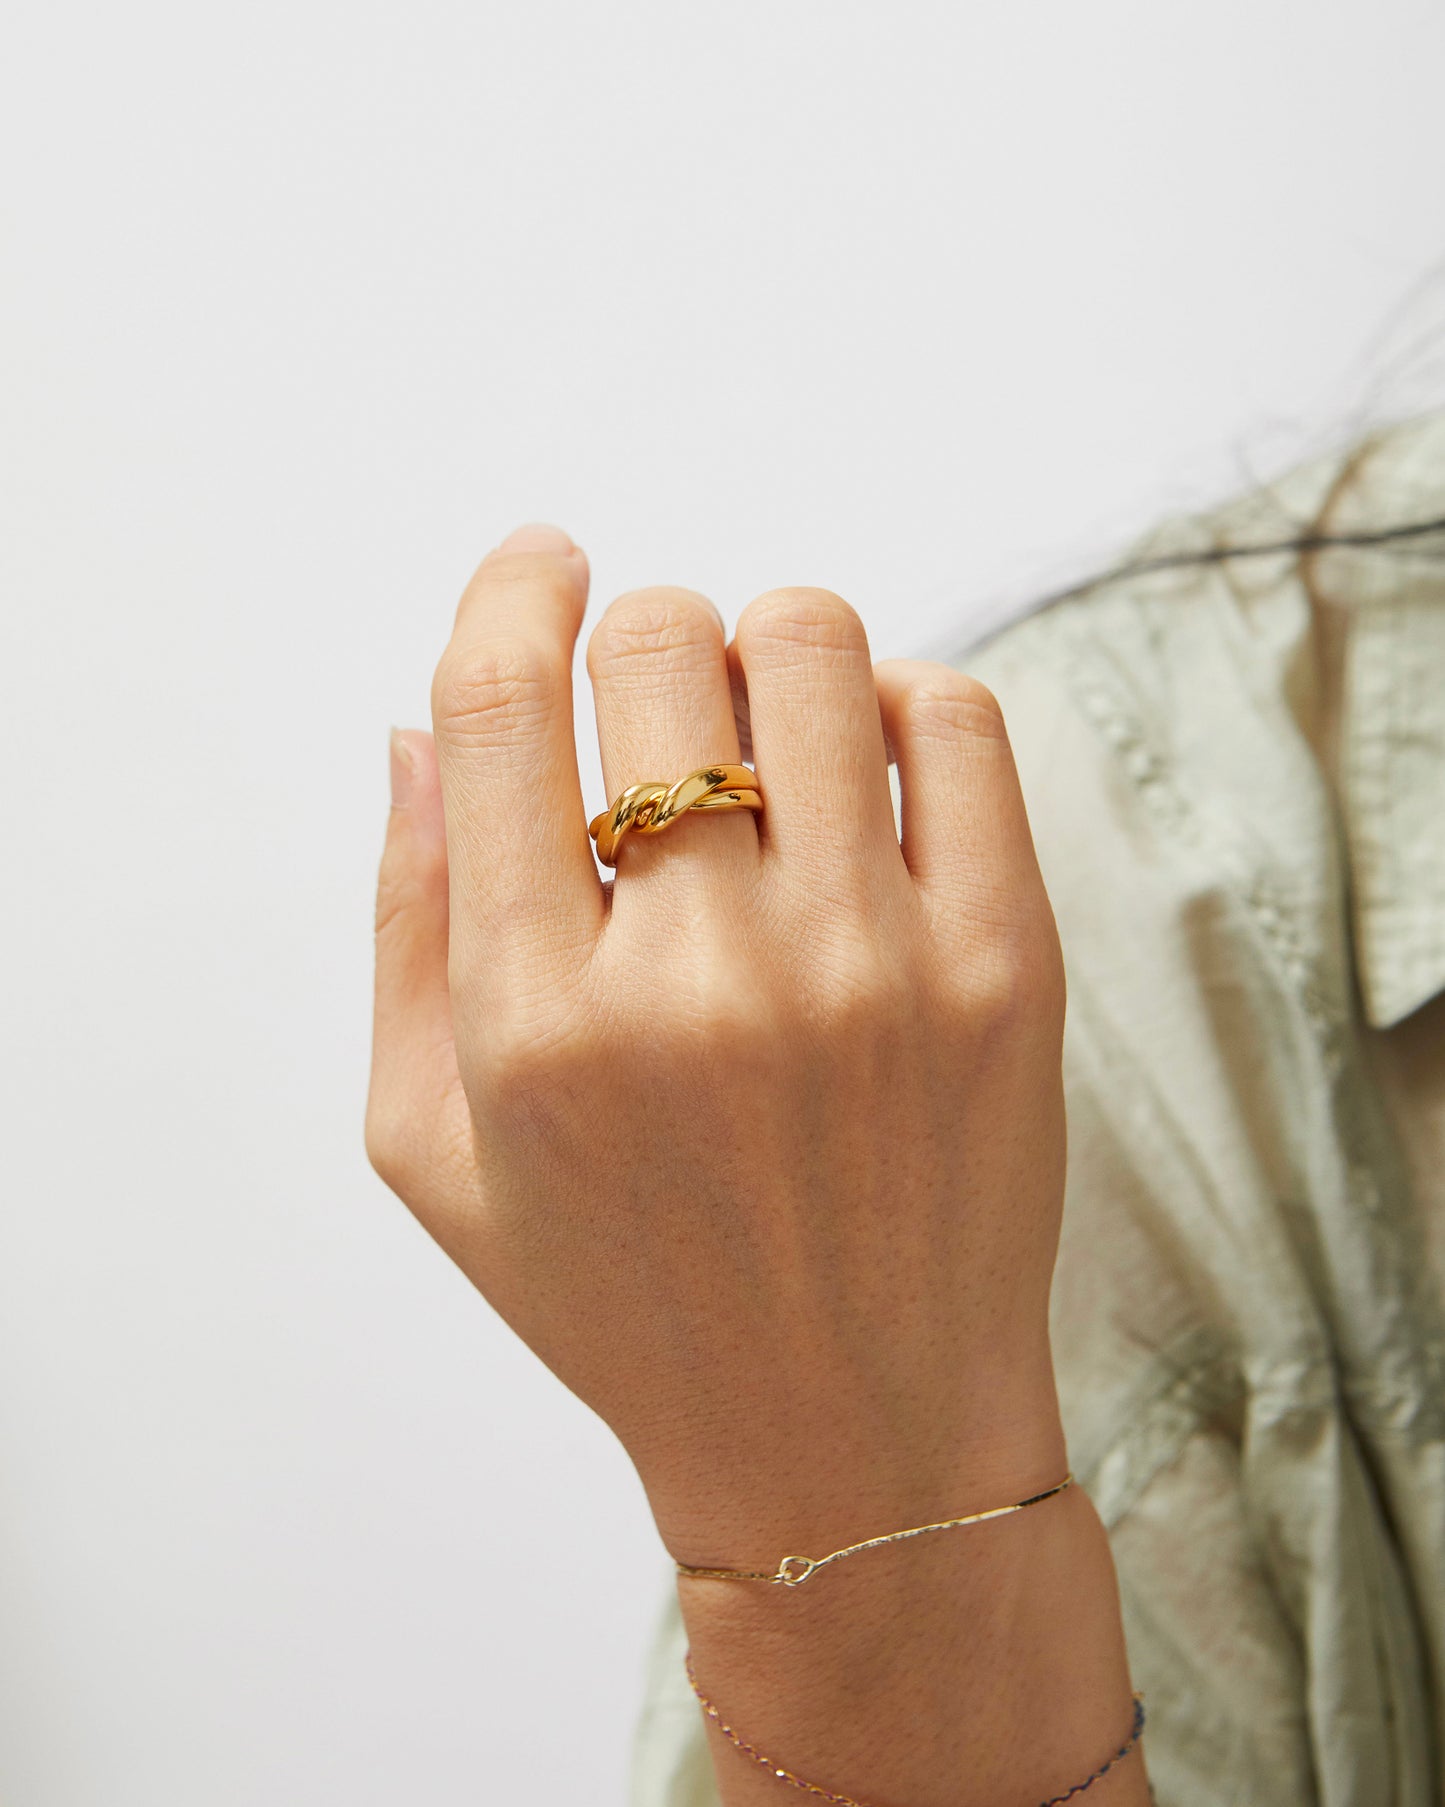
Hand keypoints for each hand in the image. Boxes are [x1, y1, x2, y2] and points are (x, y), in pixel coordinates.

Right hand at [366, 523, 1068, 1561]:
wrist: (849, 1437)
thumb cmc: (625, 1296)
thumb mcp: (439, 1153)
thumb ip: (408, 928)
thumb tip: (416, 732)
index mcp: (537, 1021)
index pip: (499, 702)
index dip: (511, 588)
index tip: (539, 563)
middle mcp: (702, 978)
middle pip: (660, 644)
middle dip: (639, 639)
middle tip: (657, 714)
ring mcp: (870, 967)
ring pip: (813, 648)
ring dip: (766, 654)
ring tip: (763, 743)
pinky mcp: (1007, 969)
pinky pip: (955, 717)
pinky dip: (897, 698)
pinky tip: (866, 768)